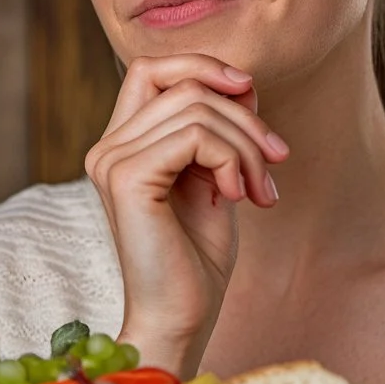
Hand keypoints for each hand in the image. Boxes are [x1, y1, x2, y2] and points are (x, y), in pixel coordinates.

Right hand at [85, 54, 288, 377]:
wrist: (182, 318)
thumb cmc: (197, 258)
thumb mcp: (217, 177)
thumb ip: (220, 130)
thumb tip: (243, 83)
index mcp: (123, 144)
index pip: (152, 69)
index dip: (202, 65)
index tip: (248, 91)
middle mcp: (108, 146)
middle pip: (185, 85)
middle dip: (245, 118)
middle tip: (276, 162)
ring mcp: (111, 160)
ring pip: (197, 108)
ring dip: (247, 146)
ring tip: (261, 190)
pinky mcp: (127, 178)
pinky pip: (195, 135)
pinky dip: (232, 159)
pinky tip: (238, 196)